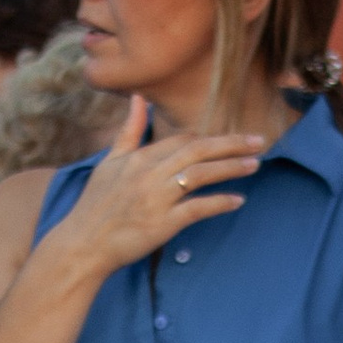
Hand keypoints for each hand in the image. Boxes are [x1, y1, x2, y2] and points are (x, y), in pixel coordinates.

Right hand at [56, 91, 262, 278]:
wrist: (82, 244)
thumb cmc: (95, 205)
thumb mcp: (109, 162)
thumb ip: (128, 131)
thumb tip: (138, 98)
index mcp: (138, 157)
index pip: (181, 140)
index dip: (208, 138)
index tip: (229, 141)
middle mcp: (149, 173)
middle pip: (198, 150)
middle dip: (231, 144)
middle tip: (259, 141)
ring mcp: (157, 198)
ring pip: (201, 174)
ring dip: (231, 167)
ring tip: (255, 164)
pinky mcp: (162, 224)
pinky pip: (197, 209)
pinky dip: (219, 203)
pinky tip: (238, 200)